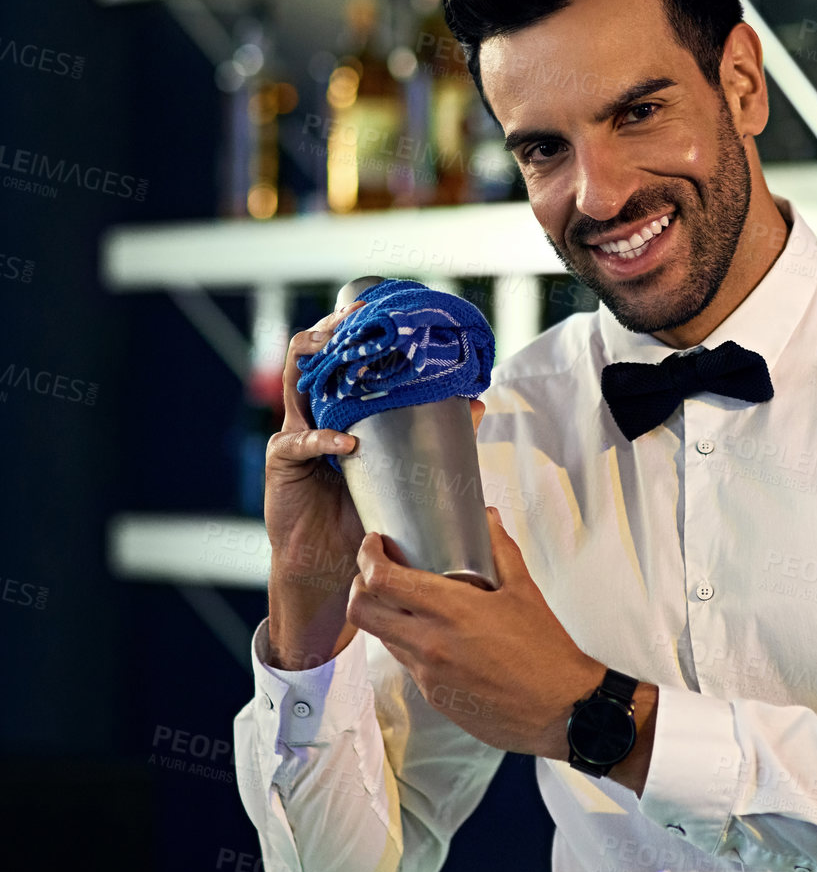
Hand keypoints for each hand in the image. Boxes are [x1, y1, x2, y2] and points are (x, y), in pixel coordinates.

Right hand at [264, 294, 486, 669]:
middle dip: (334, 329)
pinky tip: (347, 442)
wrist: (331, 566)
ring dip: (319, 360)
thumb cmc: (365, 515)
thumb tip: (477, 401)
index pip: (338, 352)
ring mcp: (293, 433)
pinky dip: (325, 438)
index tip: (378, 305)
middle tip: (359, 317)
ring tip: (342, 350)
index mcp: (338, 406)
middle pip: (312, 352)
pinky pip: (300, 440)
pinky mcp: (283, 463)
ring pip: (297, 380)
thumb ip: (432, 437)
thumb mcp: (401, 469)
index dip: (352, 324)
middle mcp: (311, 411)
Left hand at [345, 507, 603, 757]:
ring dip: (384, 616)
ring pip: (382, 638)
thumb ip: (500, 551)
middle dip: (359, 586)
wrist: (560, 710)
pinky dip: (409, 643)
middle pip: (362, 612)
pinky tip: (434, 636)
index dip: (368, 556)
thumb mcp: (525, 592)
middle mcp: (429, 643)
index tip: (374, 544)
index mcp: (452, 611)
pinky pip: (406, 664)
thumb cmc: (547, 652)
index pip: (382, 580)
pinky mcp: (434, 698)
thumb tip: (488, 520)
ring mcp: (427, 675)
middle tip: (376, 573)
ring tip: (407, 603)